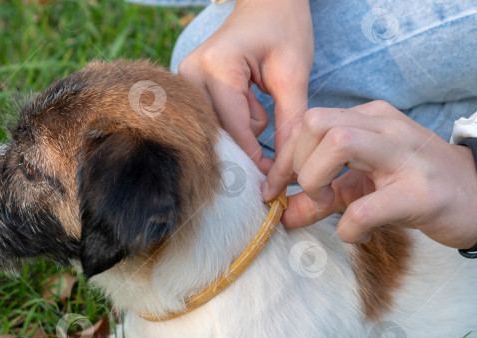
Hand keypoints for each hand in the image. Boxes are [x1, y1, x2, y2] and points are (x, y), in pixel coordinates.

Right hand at [178, 0, 312, 172]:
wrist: (266, 4)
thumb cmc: (284, 30)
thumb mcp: (294, 75)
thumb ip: (289, 124)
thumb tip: (283, 173)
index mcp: (217, 64)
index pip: (234, 127)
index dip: (254, 157)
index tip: (273, 181)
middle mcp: (190, 73)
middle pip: (218, 134)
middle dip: (247, 144)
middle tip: (272, 137)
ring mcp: (182, 81)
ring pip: (212, 132)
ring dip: (239, 130)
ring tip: (258, 100)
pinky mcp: (184, 88)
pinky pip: (208, 123)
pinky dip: (231, 123)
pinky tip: (245, 104)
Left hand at [261, 100, 476, 248]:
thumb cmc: (414, 188)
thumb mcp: (362, 187)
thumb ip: (321, 198)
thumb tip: (283, 216)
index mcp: (369, 119)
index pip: (308, 122)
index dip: (283, 159)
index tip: (276, 191)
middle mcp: (385, 128)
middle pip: (316, 122)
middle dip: (298, 163)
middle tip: (313, 193)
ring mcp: (405, 156)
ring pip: (338, 142)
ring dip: (316, 181)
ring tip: (332, 205)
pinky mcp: (419, 194)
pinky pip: (364, 207)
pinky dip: (348, 228)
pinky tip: (359, 234)